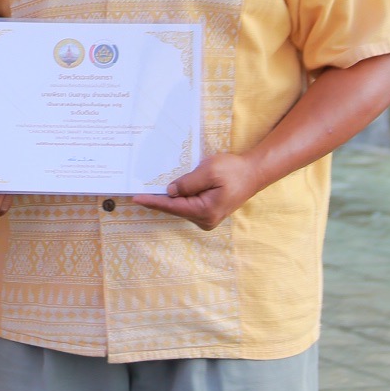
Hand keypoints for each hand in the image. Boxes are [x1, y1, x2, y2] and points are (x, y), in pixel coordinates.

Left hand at [130, 151, 264, 230]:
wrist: (253, 173)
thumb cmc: (234, 170)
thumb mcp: (209, 170)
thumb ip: (188, 182)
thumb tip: (170, 192)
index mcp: (205, 211)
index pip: (172, 206)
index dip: (153, 201)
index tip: (136, 198)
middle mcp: (205, 220)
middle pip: (175, 208)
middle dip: (159, 199)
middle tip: (138, 190)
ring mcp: (207, 219)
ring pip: (181, 207)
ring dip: (170, 198)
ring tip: (153, 187)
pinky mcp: (208, 214)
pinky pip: (188, 206)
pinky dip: (179, 198)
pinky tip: (171, 190)